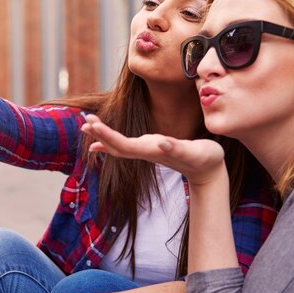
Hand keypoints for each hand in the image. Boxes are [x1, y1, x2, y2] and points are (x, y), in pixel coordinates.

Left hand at [81, 114, 225, 185]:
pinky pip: (124, 146)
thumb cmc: (205, 159)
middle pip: (116, 146)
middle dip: (99, 134)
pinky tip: (98, 142)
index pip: (124, 144)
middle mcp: (146, 152)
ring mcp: (146, 151)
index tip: (93, 124)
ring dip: (101, 136)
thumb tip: (161, 142)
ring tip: (86, 126)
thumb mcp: (195, 152)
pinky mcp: (149, 148)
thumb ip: (178, 148)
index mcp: (152, 151)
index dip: (107, 135)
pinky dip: (109, 142)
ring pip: (118, 146)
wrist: (208, 171)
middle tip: (84, 121)